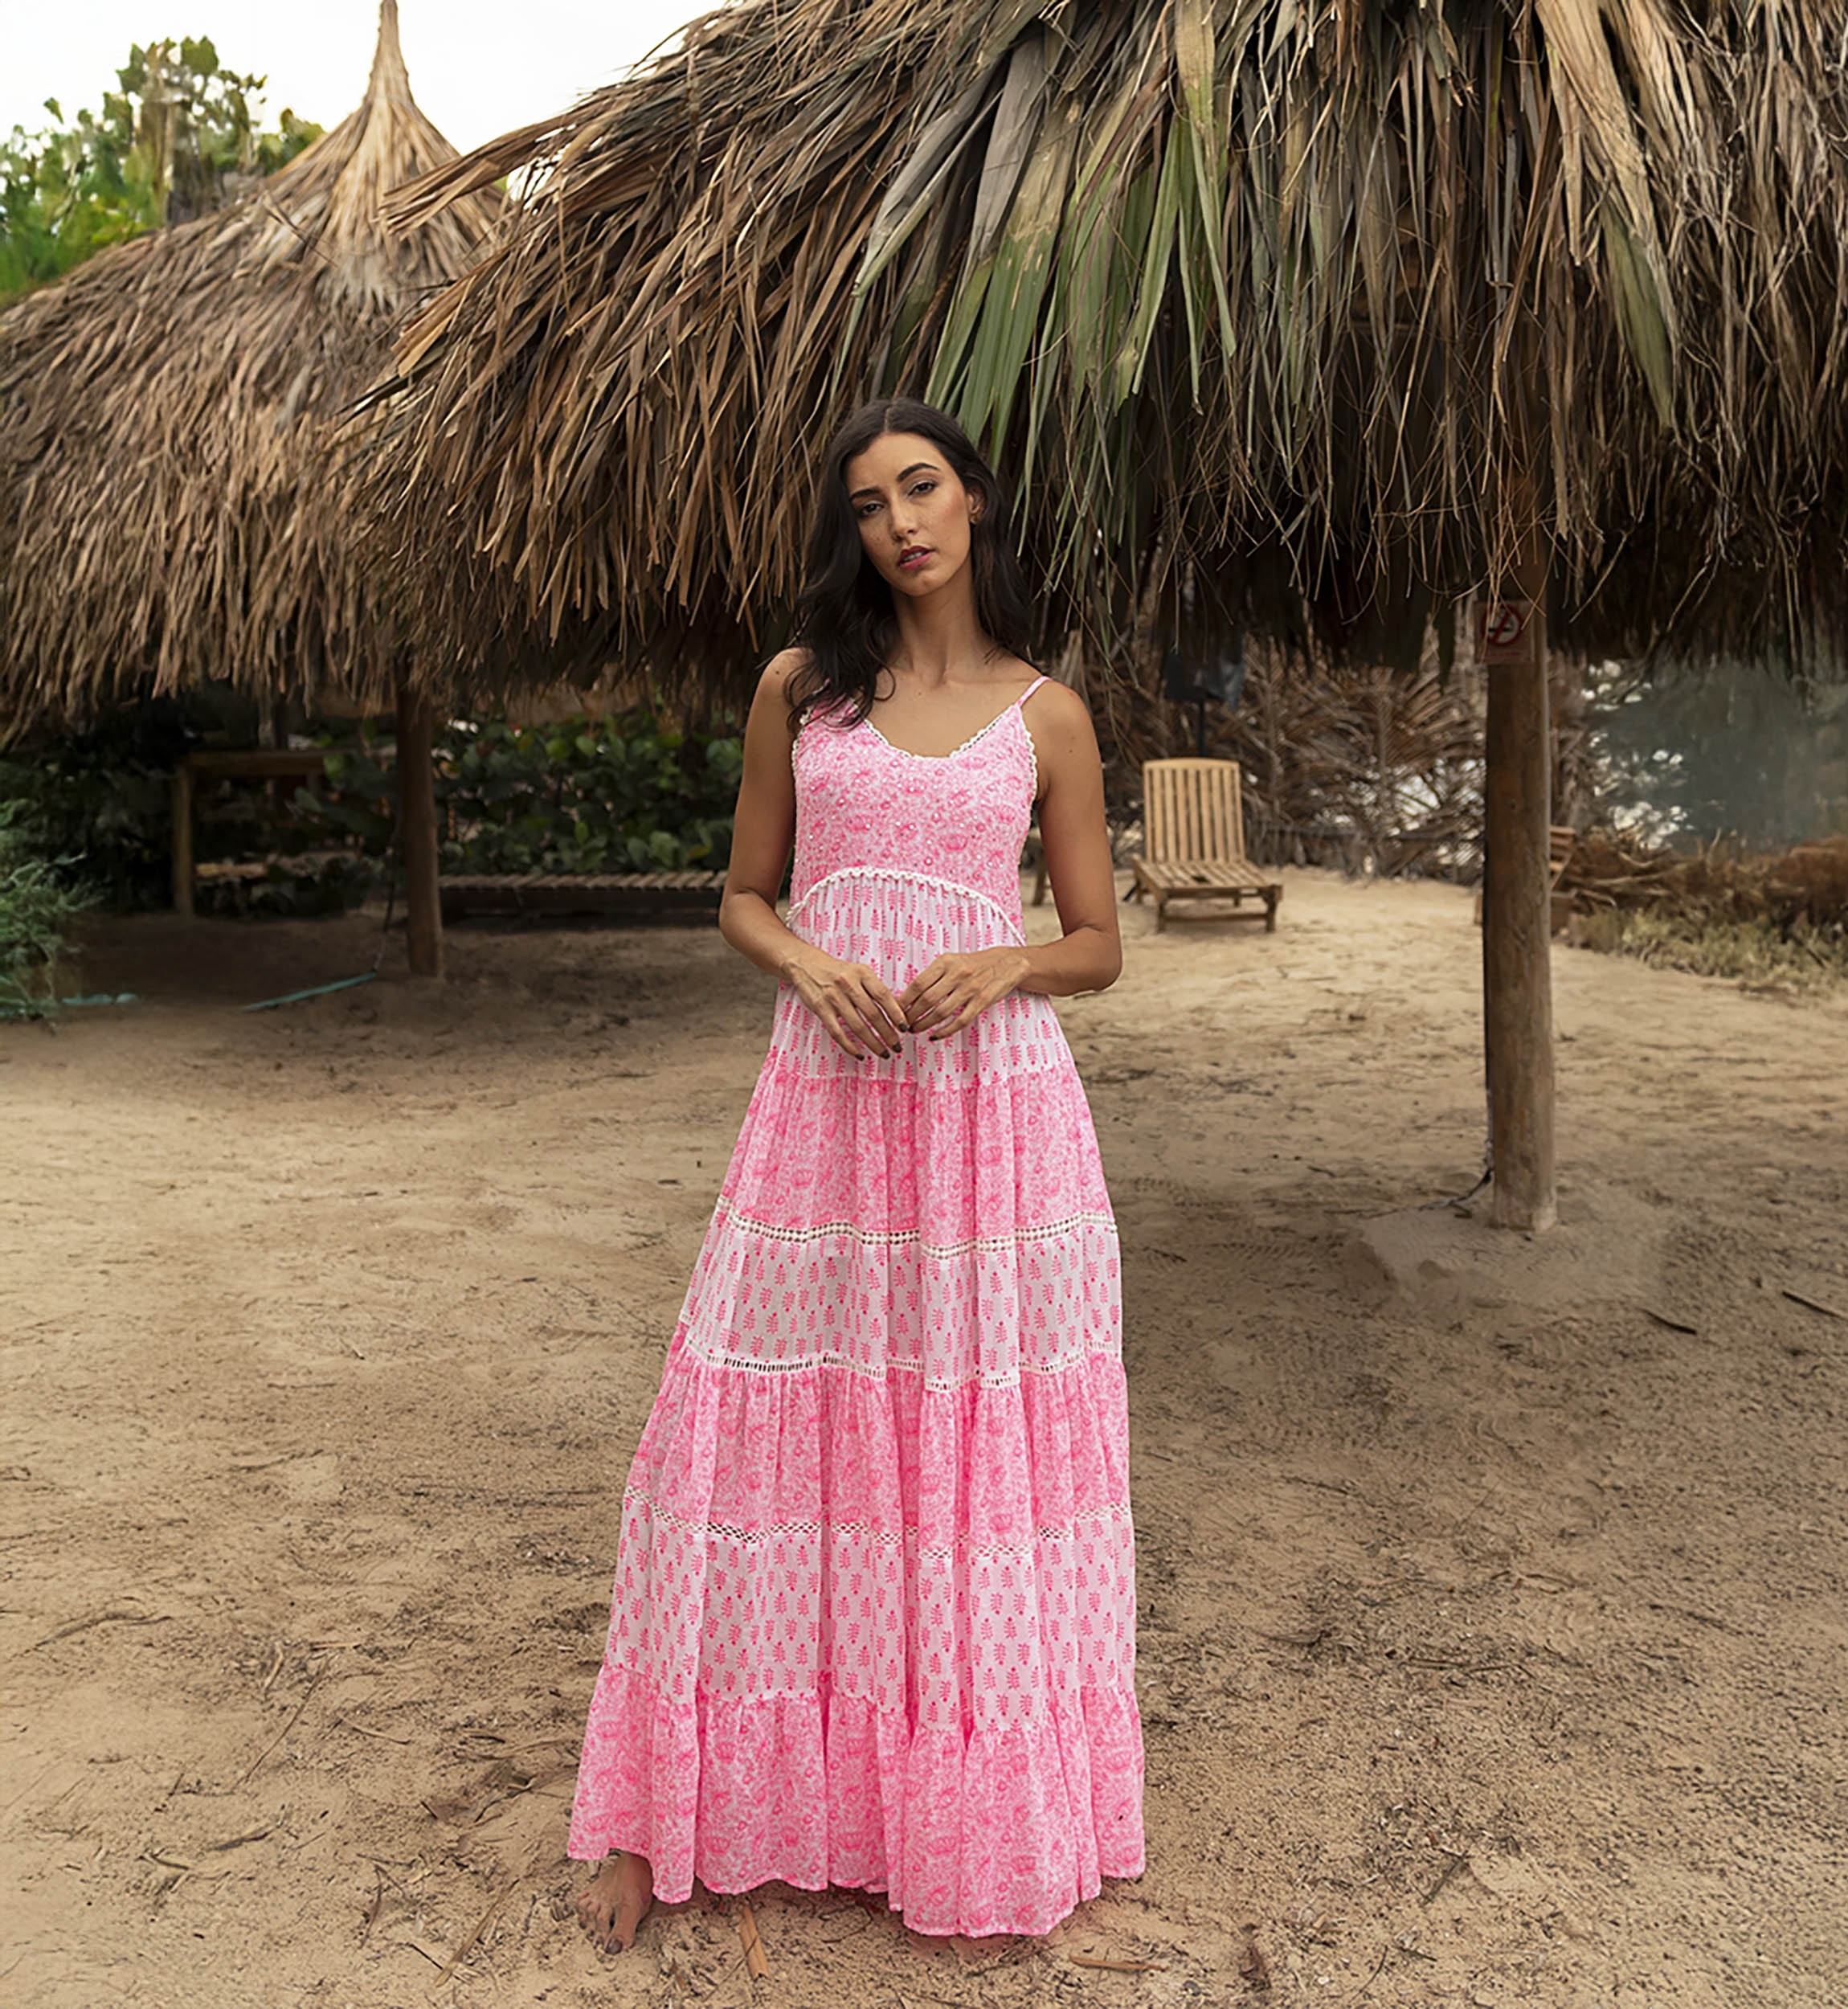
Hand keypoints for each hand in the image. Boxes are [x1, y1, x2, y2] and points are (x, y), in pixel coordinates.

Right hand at [783, 947, 907, 1058]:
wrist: (806, 964)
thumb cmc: (838, 971)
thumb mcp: (859, 972)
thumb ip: (875, 988)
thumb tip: (896, 1012)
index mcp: (862, 973)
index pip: (883, 996)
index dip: (896, 1013)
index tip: (905, 1027)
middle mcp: (848, 984)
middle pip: (873, 1014)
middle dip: (888, 1033)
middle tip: (897, 1046)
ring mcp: (833, 997)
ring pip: (857, 1026)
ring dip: (873, 1043)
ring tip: (883, 1053)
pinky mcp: (820, 1008)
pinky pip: (837, 1032)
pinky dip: (850, 1046)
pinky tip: (860, 1054)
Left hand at [899, 948, 1031, 1039]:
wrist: (1006, 963)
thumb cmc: (973, 964)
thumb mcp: (951, 961)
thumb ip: (932, 976)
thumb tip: (907, 996)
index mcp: (946, 962)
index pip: (918, 983)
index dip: (904, 1000)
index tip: (895, 1011)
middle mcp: (957, 974)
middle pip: (927, 999)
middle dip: (911, 1015)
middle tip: (902, 1024)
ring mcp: (970, 989)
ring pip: (941, 1012)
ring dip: (924, 1024)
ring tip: (914, 1030)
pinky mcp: (982, 1001)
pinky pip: (960, 1021)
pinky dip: (945, 1031)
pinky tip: (935, 1036)